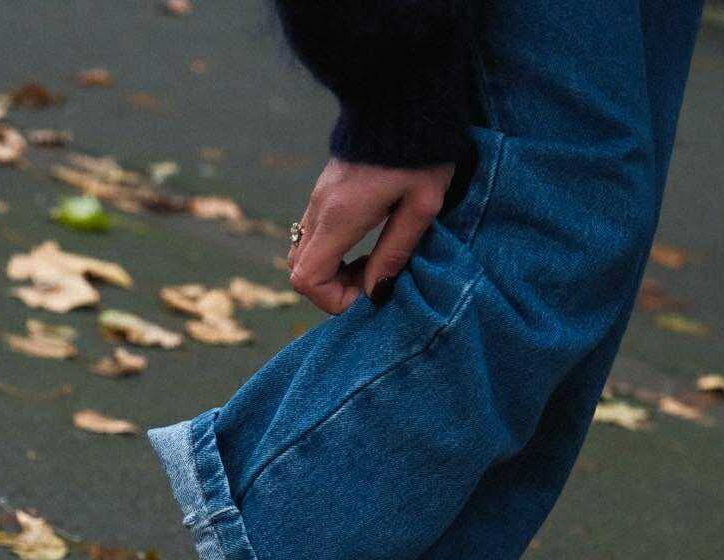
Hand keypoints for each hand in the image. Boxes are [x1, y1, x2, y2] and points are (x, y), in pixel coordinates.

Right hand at [288, 157, 454, 314]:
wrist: (405, 94)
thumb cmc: (422, 151)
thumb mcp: (422, 206)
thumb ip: (395, 253)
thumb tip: (375, 294)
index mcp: (339, 217)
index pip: (307, 279)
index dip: (335, 301)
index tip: (370, 294)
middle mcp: (320, 210)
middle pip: (300, 271)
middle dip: (333, 290)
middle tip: (373, 281)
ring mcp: (318, 198)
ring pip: (305, 254)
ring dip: (334, 271)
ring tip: (371, 264)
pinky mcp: (325, 190)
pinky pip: (315, 236)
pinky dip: (334, 252)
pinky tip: (366, 242)